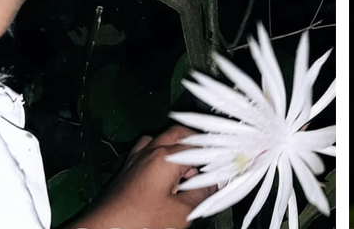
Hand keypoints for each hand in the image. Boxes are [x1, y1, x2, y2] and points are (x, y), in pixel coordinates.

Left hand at [64, 125, 213, 228]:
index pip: (199, 145)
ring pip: (161, 140)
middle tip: (212, 157)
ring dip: (177, 146)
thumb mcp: (181, 212)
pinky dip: (160, 155)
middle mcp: (149, 151)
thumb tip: (216, 183)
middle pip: (179, 133)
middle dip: (198, 142)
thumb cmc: (138, 221)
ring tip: (190, 166)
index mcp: (165, 157)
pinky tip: (165, 173)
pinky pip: (146, 151)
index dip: (216, 153)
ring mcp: (136, 159)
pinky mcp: (127, 170)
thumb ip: (202, 194)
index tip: (227, 160)